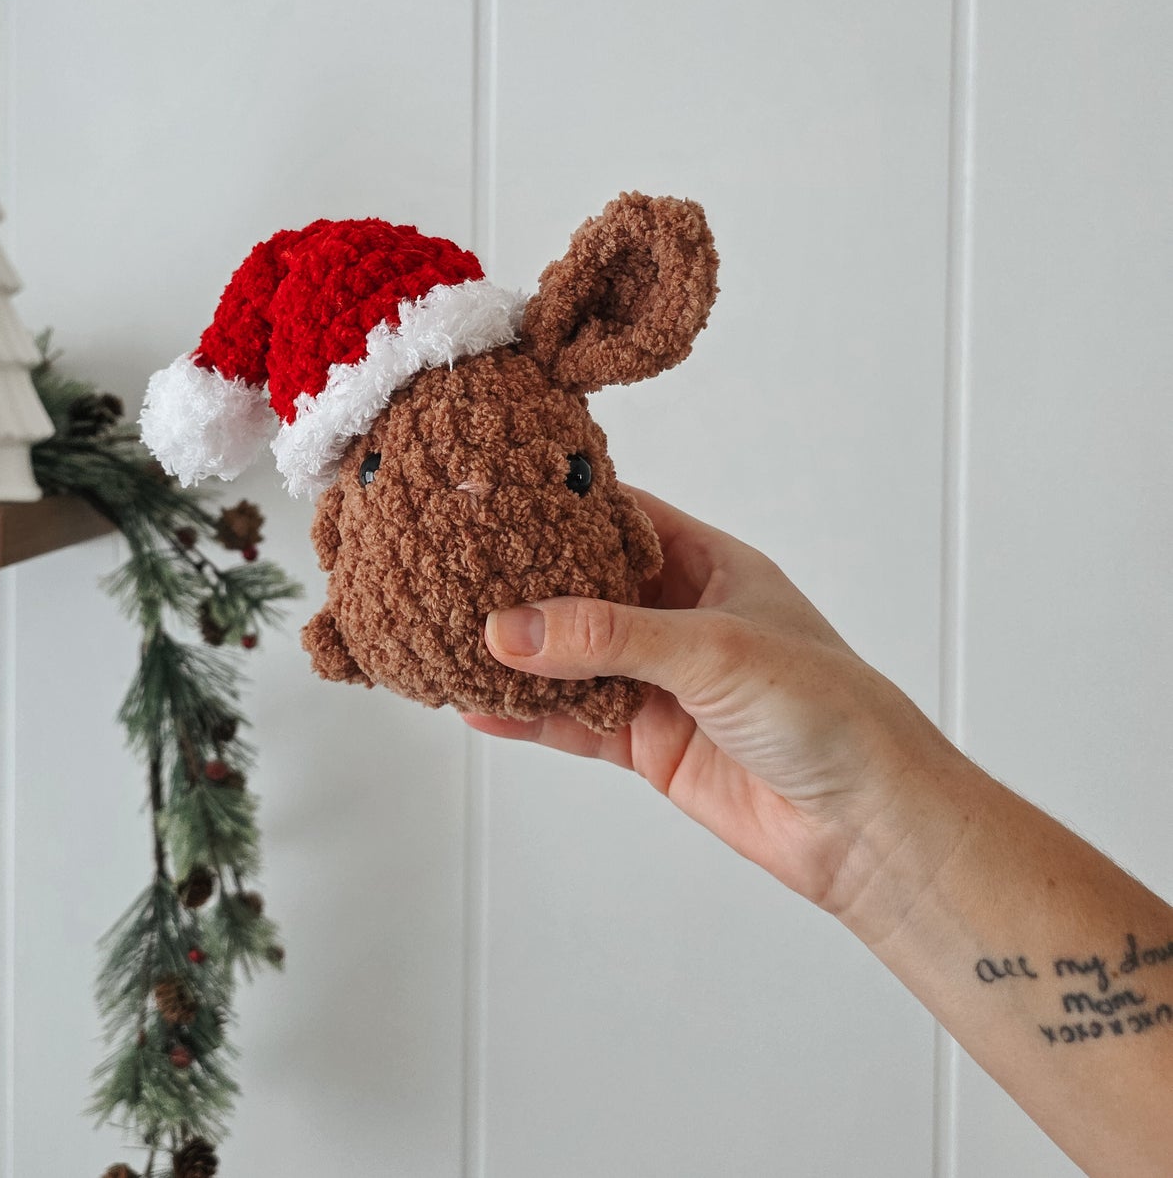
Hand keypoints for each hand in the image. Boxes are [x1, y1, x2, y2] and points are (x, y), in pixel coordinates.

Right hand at [468, 487, 960, 914]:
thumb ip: (608, 636)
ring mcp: (662, 683)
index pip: (622, 518)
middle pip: (584, 590)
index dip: (560, 506)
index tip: (493, 494)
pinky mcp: (649, 744)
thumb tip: (510, 628)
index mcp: (709, 566)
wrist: (868, 825)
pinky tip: (482, 708)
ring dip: (518, 657)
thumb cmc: (829, 709)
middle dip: (524, 585)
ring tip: (449, 641)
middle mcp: (680, 619)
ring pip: (571, 660)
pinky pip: (575, 722)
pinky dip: (529, 717)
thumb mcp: (714, 649)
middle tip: (452, 570)